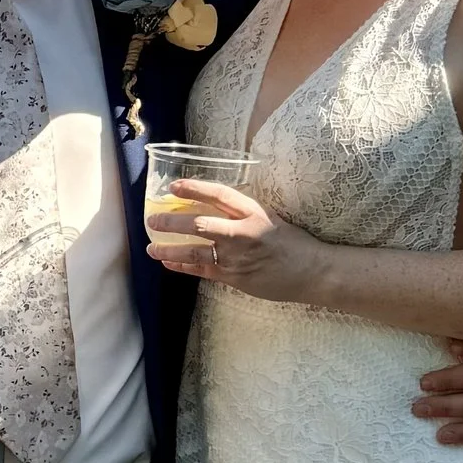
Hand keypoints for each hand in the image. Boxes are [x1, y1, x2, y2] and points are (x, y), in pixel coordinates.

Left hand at [144, 181, 327, 299]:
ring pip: (195, 251)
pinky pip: (201, 271)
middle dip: (171, 221)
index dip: (195, 189)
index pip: (219, 195)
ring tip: (151, 247)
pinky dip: (182, 267)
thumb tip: (210, 206)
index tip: (174, 186)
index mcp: (253, 213)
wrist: (312, 271)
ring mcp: (237, 257)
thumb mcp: (269, 217)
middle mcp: (243, 233)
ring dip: (169, 249)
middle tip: (152, 219)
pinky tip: (168, 262)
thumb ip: (242, 213)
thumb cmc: (292, 242)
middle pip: (199, 223)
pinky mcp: (234, 277)